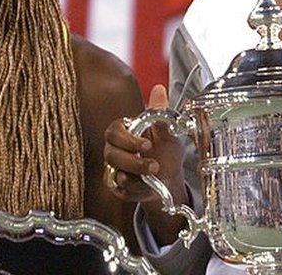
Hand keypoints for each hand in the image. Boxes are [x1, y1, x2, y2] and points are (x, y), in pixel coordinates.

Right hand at [103, 84, 185, 204]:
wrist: (170, 179)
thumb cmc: (166, 153)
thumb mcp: (168, 134)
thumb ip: (161, 114)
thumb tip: (159, 89)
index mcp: (125, 133)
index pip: (114, 132)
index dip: (128, 139)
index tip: (147, 144)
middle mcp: (116, 151)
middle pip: (111, 154)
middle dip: (133, 161)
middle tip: (154, 165)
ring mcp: (115, 170)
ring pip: (115, 174)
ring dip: (136, 177)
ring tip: (154, 176)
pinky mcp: (118, 188)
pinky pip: (120, 191)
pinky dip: (135, 191)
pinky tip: (147, 188)